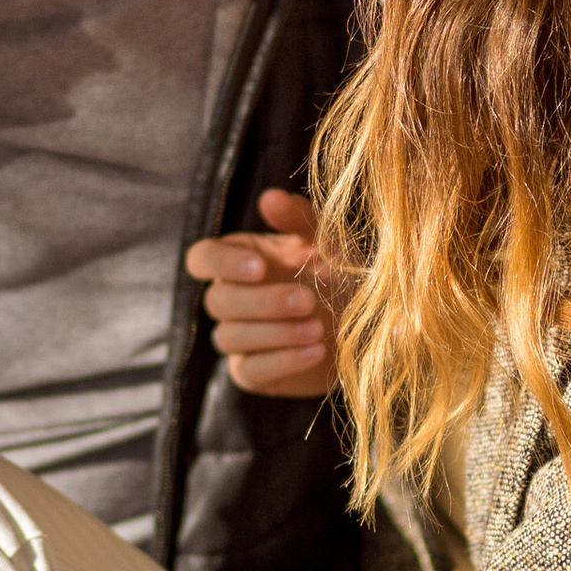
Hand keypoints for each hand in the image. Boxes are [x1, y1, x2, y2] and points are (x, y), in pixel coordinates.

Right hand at [186, 188, 336, 398]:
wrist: (369, 327)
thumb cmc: (342, 275)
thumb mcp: (329, 241)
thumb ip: (299, 217)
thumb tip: (268, 198)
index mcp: (239, 259)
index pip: (201, 258)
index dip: (222, 264)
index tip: (260, 268)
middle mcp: (231, 297)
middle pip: (217, 301)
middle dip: (263, 302)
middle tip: (307, 300)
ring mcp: (239, 338)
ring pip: (230, 337)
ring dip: (276, 332)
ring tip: (317, 327)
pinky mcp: (253, 373)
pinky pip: (250, 370)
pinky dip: (283, 360)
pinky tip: (316, 350)